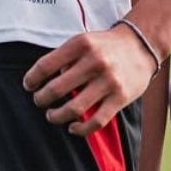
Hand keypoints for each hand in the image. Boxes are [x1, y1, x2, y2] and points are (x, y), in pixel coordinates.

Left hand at [22, 25, 158, 135]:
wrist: (141, 45)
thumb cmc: (105, 45)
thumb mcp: (84, 40)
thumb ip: (65, 57)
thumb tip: (44, 80)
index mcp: (80, 44)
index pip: (46, 65)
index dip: (32, 78)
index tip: (28, 85)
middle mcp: (94, 61)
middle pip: (57, 89)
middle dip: (41, 99)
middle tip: (39, 101)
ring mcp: (108, 81)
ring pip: (74, 108)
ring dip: (56, 116)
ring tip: (51, 115)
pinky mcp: (120, 98)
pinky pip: (96, 121)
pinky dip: (80, 129)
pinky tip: (72, 127)